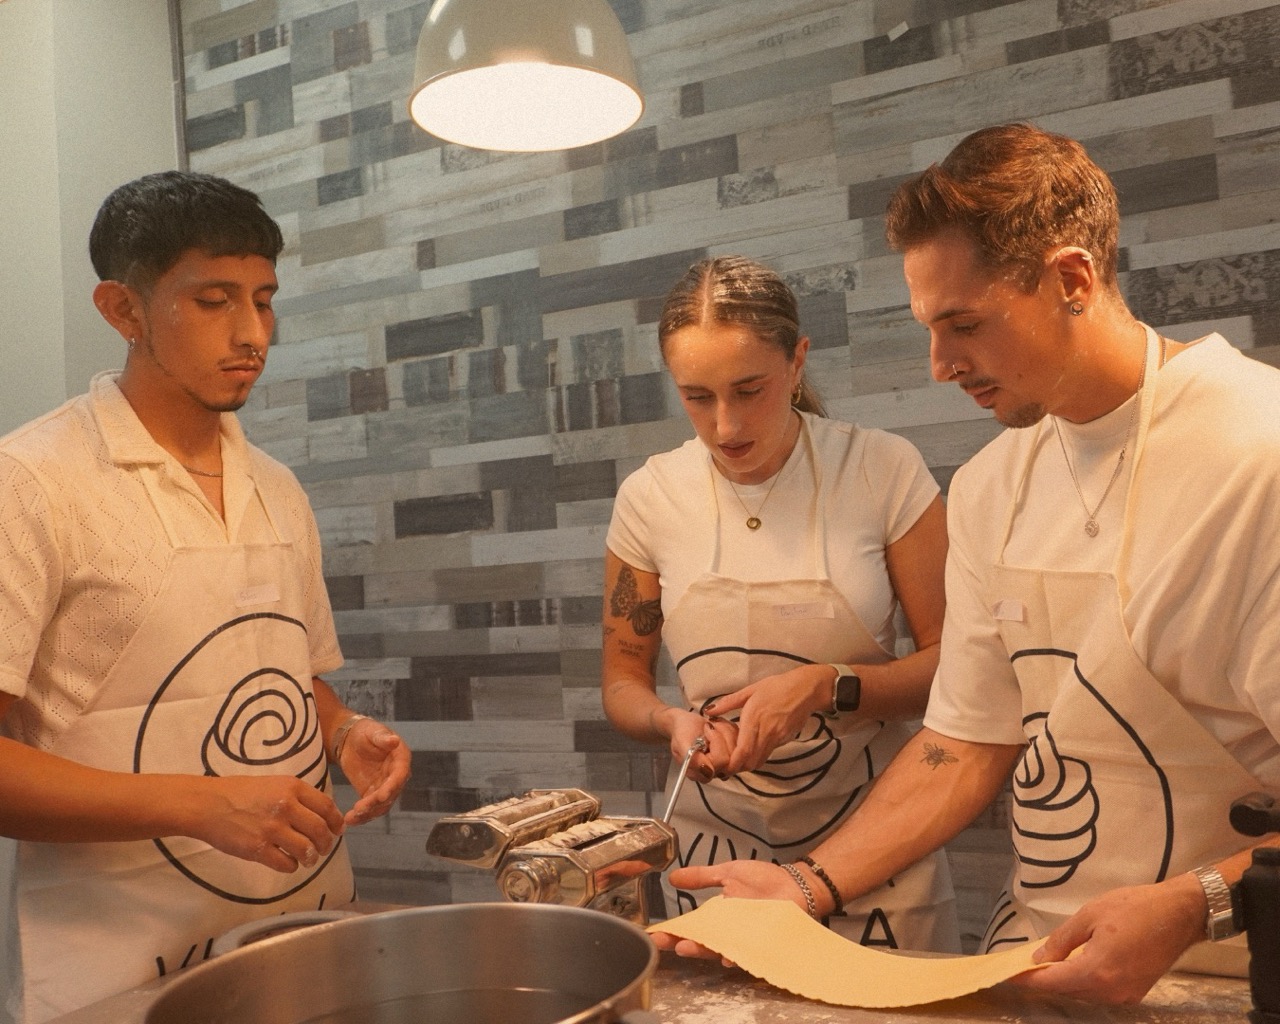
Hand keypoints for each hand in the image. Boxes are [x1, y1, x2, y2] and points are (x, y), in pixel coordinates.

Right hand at [191, 774, 345, 872]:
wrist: (207, 804)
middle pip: (320, 830)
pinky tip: (287, 863)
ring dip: (311, 858)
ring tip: (308, 859)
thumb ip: (296, 797)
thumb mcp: (274, 784)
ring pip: (307, 850)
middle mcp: (286, 806)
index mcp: (293, 787)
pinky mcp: (258, 849)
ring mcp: (272, 829)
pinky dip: (291, 866)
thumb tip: (320, 814)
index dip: (336, 821)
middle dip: (327, 843)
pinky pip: (286, 864)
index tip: (338, 830)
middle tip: (324, 849)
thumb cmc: (240, 792)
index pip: (327, 807)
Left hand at [334, 717, 410, 824]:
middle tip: (359, 809)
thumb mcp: (373, 732)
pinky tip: (350, 820)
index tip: (381, 796)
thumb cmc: (365, 732)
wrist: (351, 740)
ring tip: (351, 817)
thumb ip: (383, 738)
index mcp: (401, 759)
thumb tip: (395, 741)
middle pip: (390, 794)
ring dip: (368, 813)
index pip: (400, 775)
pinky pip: (370, 808)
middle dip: (376, 803)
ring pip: (381, 805)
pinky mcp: (372, 794)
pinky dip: (361, 815)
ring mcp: (385, 786)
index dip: (392, 786)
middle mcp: (397, 776)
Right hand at [652, 860, 807, 958]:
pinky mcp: (760, 942)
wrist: (794, 884)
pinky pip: (746, 954)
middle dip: (683, 944)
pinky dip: (737, 956)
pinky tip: (727, 957)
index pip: (691, 927)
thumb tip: (672, 877)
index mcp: (717, 916)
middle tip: (668, 944)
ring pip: (720, 950)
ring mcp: (743, 938)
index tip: (655, 934)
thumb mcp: (727, 872)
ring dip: (705, 951)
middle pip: (701, 942)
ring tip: (689, 948)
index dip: (673, 931)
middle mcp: (728, 931)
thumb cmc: (762, 880)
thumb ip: (701, 876)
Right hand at [664, 708, 736, 780]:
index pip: (722, 760)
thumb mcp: (681, 745)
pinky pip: (743, 738)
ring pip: (740, 744)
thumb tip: (708, 772)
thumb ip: (693, 760)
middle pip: (734, 753)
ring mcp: (729, 762)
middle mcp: (719, 771)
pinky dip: (730, 727)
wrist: (685, 724)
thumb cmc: (682, 733)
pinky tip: (719, 727)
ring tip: (711, 726)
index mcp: (704, 773)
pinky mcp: (736, 751)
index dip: (715, 742)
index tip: (705, 731)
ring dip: (725, 729)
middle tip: (708, 727)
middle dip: (721, 734)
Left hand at [703, 665, 828, 773]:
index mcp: (754, 720)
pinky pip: (769, 752)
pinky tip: (754, 745)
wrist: (806, 689)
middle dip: (738, 767)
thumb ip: (728, 702)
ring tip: (739, 755)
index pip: (742, 752)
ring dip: (748, 762)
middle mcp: (766, 733)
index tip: (722, 766)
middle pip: (751, 763)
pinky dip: (759, 754)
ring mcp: (777, 738)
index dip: (732, 764)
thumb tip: (709, 711)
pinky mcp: (785, 740)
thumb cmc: (776, 686)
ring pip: (760, 760)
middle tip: (728, 762)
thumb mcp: (750, 690)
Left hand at [1010, 876, 1205, 1003]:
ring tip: (1042, 966)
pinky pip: (1099, 992)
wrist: (1180, 915)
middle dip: (1043, 980)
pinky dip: (1082, 982)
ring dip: (1063, 982)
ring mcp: (1125, 996)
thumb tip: (1040, 959)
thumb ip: (1062, 940)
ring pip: (1083, 994)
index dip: (1028, 980)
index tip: (1006, 976)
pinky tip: (1071, 967)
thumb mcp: (1090, 915)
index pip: (1053, 982)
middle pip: (1067, 991)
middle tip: (1021, 967)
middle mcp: (1112, 991)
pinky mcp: (1135, 993)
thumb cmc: (1135, 908)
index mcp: (1098, 972)